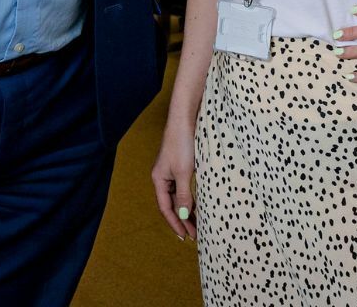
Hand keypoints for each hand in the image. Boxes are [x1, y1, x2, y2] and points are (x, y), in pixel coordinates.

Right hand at [150, 123, 197, 239]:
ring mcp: (172, 171)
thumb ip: (184, 195)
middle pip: (171, 204)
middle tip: (193, 235)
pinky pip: (184, 188)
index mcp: (159, 180)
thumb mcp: (183, 172)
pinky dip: (190, 199)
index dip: (175, 223)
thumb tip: (184, 216)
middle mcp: (163, 177)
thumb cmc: (181, 143)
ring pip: (178, 197)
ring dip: (187, 211)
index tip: (185, 236)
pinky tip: (197, 206)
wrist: (184, 119)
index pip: (165, 208)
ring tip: (197, 225)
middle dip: (182, 221)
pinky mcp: (181, 165)